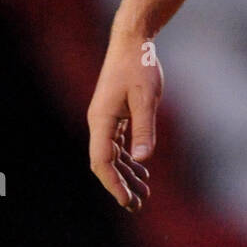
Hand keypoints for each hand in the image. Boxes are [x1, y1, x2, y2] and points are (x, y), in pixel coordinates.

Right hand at [87, 33, 162, 210]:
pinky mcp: (115, 113)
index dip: (113, 184)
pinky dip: (129, 158)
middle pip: (106, 163)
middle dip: (121, 185)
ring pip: (113, 155)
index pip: (102, 162)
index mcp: (101, 120)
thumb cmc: (139, 65)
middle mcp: (99, 122)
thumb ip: (144, 128)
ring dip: (127, 174)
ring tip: (144, 193)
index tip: (128, 201)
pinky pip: (119, 143)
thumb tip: (142, 160)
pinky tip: (141, 169)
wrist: (132, 41)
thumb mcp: (146, 97)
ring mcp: (106, 118)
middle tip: (139, 205)